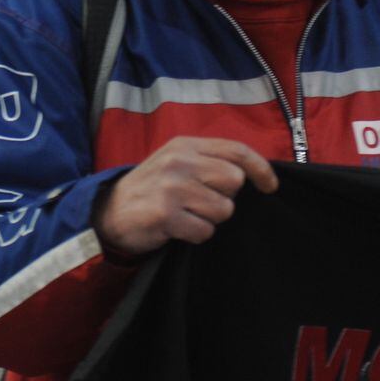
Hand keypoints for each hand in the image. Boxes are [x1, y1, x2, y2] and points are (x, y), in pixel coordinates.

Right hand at [94, 136, 277, 257]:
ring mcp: (172, 187)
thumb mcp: (176, 162)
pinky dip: (195, 235)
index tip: (270, 186)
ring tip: (185, 215)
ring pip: (223, 209)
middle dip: (224, 198)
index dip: (260, 169)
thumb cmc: (151, 188)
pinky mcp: (165, 214)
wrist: (108, 212)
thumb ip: (209, 161)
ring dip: (208, 219)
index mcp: (185, 145)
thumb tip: (253, 173)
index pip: (236, 150)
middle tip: (200, 202)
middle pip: (234, 181)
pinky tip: (176, 228)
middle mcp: (179, 161)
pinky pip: (204, 231)